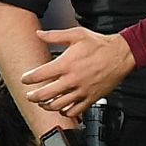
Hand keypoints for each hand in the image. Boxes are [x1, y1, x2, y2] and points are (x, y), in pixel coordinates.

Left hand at [21, 27, 135, 118]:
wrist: (121, 55)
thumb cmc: (99, 44)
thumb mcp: (76, 34)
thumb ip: (54, 36)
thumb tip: (39, 34)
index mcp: (65, 64)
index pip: (39, 75)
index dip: (28, 78)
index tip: (25, 79)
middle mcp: (72, 80)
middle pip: (44, 94)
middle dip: (33, 96)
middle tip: (29, 95)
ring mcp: (81, 91)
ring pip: (57, 105)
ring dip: (46, 105)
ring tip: (43, 103)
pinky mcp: (91, 98)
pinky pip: (74, 111)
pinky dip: (65, 112)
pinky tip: (62, 107)